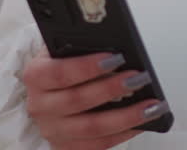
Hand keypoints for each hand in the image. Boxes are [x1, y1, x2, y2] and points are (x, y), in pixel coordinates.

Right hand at [23, 49, 168, 149]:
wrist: (50, 91)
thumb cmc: (62, 66)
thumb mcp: (64, 50)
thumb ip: (81, 47)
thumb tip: (116, 47)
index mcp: (36, 76)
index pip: (60, 72)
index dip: (88, 66)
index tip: (116, 58)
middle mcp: (40, 106)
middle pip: (77, 100)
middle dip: (112, 89)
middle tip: (139, 78)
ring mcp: (53, 130)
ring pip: (91, 128)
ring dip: (125, 116)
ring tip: (150, 105)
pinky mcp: (66, 147)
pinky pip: (98, 145)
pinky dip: (122, 134)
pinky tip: (140, 123)